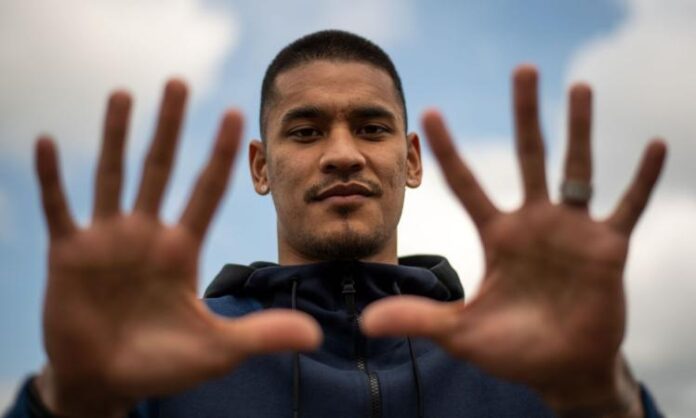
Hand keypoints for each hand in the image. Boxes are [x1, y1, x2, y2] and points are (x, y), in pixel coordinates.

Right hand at [35, 80, 320, 416]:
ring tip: (124, 93)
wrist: (106, 381)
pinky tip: (46, 143)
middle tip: (181, 82)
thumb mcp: (216, 349)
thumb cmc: (162, 365)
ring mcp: (108, 240)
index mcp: (182, 249)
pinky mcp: (69, 254)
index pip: (207, 191)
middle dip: (172, 127)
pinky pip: (60, 208)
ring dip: (116, 136)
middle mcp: (147, 235)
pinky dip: (52, 178)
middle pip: (163, 169)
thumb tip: (316, 337)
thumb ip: (262, 335)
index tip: (237, 115)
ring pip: (114, 176)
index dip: (221, 155)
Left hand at [362, 66, 665, 415]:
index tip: (429, 112)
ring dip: (579, 130)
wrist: (562, 370)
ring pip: (577, 170)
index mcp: (497, 235)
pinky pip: (628, 206)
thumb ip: (419, 319)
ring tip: (580, 88)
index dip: (448, 150)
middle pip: (528, 157)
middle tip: (524, 69)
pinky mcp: (608, 248)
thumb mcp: (461, 333)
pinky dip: (642, 179)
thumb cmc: (511, 350)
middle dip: (525, 114)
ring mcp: (572, 231)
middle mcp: (533, 223)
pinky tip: (656, 146)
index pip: (466, 183)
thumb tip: (364, 324)